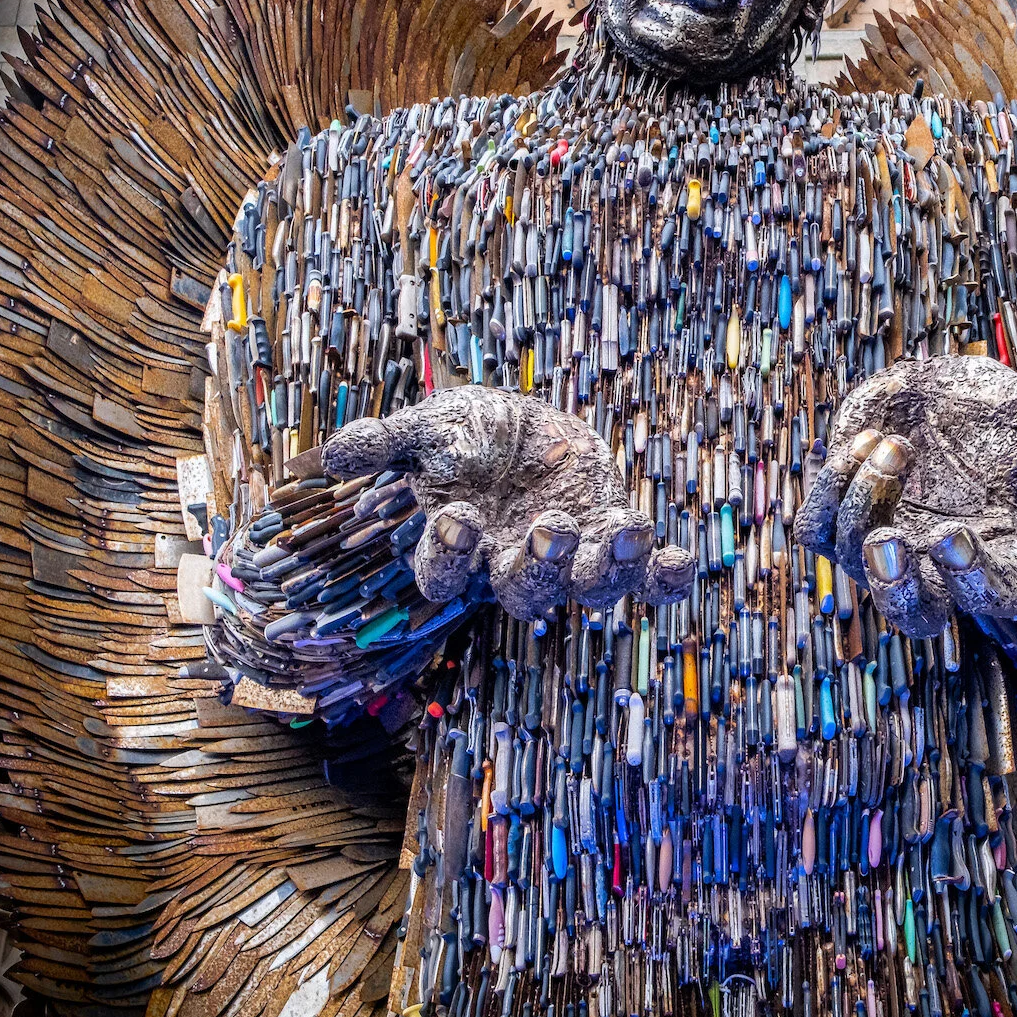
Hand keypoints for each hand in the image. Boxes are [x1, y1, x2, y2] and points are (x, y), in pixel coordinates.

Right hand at [320, 387, 694, 619]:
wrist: (525, 427)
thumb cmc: (468, 433)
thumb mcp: (428, 427)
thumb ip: (386, 442)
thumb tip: (333, 457)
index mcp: (461, 544)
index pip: (445, 570)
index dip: (451, 553)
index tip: (460, 517)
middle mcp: (513, 563)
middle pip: (522, 589)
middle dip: (537, 566)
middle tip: (547, 530)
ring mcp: (570, 557)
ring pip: (586, 588)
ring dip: (606, 568)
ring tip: (626, 531)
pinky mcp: (611, 539)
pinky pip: (644, 576)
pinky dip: (665, 576)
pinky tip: (682, 560)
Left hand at [796, 356, 1016, 637]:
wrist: (935, 394)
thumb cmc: (991, 414)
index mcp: (996, 557)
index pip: (991, 597)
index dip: (971, 578)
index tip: (952, 533)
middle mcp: (935, 568)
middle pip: (912, 614)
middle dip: (895, 584)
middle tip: (888, 538)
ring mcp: (883, 549)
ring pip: (853, 558)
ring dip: (866, 500)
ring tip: (892, 445)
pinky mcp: (839, 521)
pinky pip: (816, 528)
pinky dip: (832, 488)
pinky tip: (859, 443)